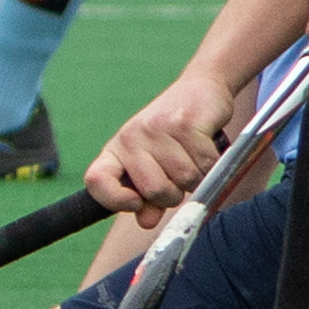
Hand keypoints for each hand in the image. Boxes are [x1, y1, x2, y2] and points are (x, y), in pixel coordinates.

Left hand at [85, 69, 236, 221]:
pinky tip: (208, 149)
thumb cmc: (175, 134)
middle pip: (154, 190)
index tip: (137, 204)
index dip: (115, 200)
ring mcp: (158, 128)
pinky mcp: (187, 123)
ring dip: (198, 178)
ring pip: (185, 180)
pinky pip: (206, 164)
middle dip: (175, 194)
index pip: (96, 181)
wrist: (201, 87)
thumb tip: (146, 221)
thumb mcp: (154, 164)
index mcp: (117, 150)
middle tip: (180, 178)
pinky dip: (213, 164)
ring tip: (195, 159)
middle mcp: (132, 137)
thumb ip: (147, 197)